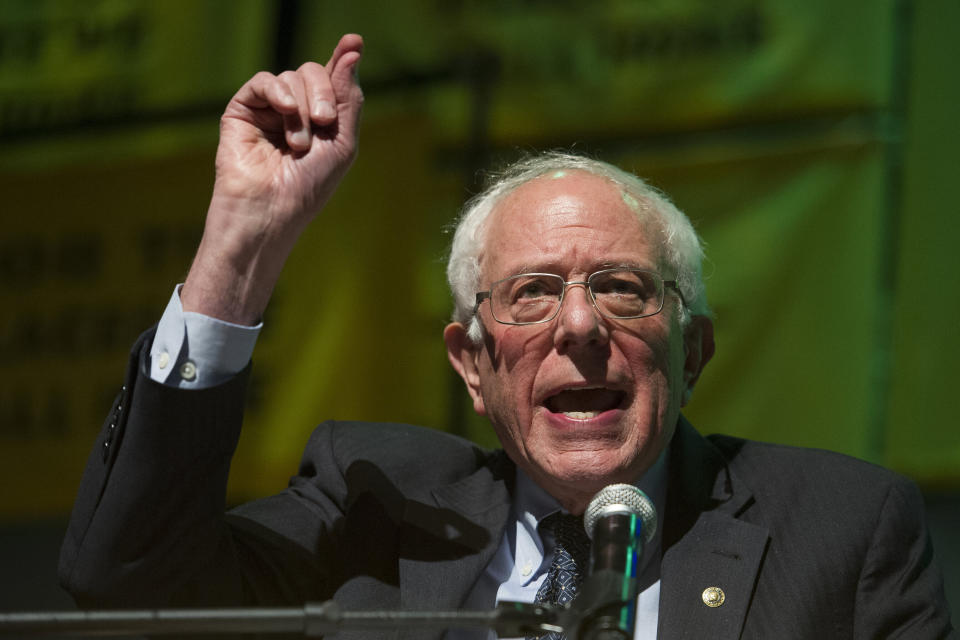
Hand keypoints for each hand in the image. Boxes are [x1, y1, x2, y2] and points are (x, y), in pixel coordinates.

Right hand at [182, 34, 363, 323]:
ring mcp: (269, 109)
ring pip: (293, 77)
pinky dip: (279, 92)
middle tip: (326, 123)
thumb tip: (352, 50)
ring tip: (299, 145)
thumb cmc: (309, 187)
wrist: (271, 211)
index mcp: (323, 119)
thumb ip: (348, 98)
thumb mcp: (342, 143)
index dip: (344, 59)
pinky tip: (287, 112)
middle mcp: (297, 111)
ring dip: (303, 108)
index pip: (335, 79)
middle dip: (325, 93)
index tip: (354, 41)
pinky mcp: (242, 110)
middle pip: (315, 72)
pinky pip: (264, 81)